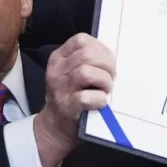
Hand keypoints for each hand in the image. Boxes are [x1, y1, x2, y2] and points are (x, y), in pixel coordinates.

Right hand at [34, 34, 114, 166]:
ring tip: (106, 89)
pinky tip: (102, 101)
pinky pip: (85, 98)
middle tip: (111, 77)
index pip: (81, 40)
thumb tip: (112, 57)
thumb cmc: (69, 95)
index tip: (107, 61)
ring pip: (86, 72)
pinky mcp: (66, 107)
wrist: (55, 126)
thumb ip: (86, 61)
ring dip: (104, 80)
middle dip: (106, 65)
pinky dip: (99, 99)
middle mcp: (57, 71)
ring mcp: (60, 89)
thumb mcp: (70, 72)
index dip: (100, 48)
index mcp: (59, 58)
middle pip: (86, 55)